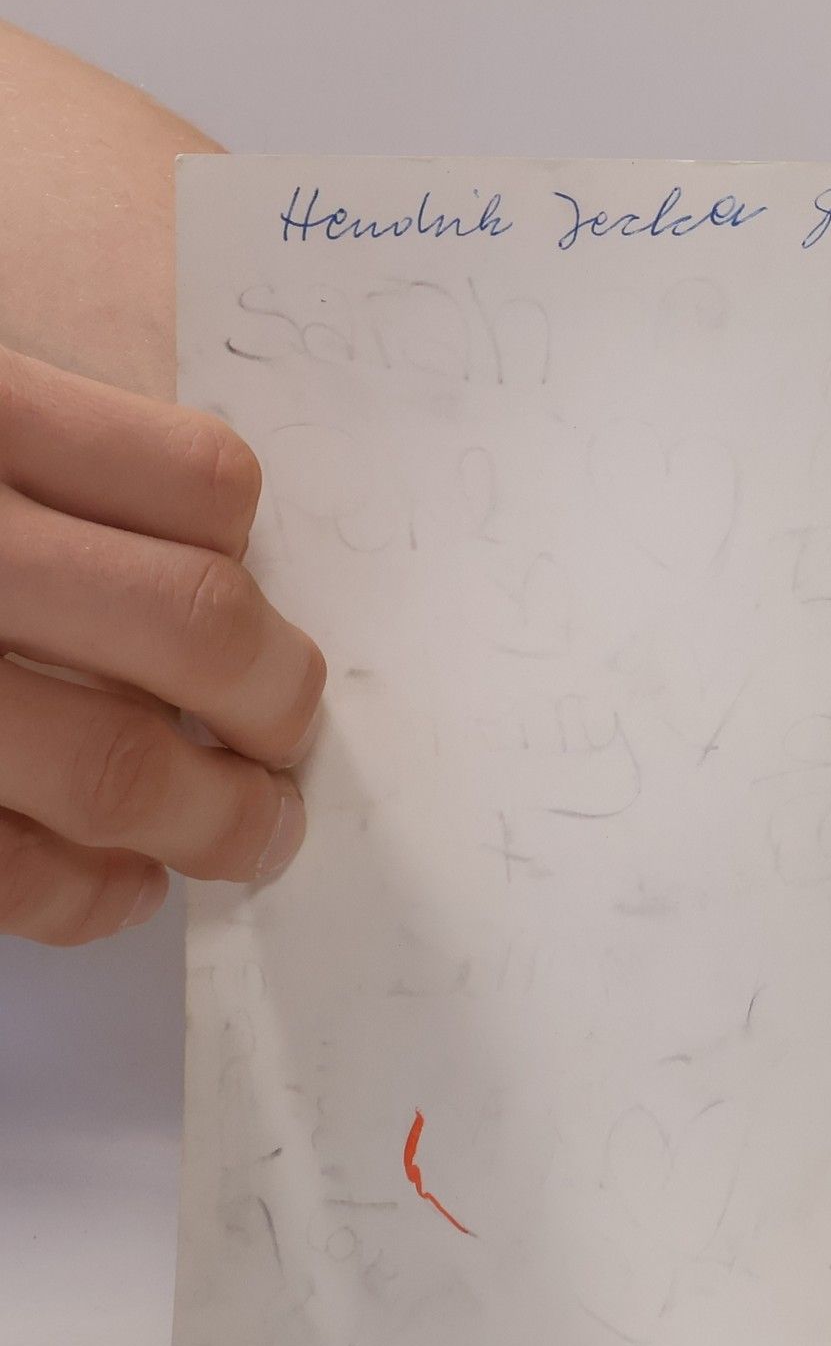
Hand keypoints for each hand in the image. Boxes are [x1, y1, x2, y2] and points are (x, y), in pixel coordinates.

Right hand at [0, 345, 323, 943]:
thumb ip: (58, 451)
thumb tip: (221, 544)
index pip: (202, 483)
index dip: (248, 549)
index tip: (250, 588)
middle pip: (195, 623)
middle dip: (274, 701)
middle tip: (288, 735)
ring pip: (118, 767)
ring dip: (216, 819)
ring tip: (254, 832)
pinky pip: (12, 868)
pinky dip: (90, 894)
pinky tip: (124, 883)